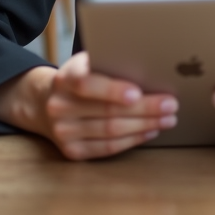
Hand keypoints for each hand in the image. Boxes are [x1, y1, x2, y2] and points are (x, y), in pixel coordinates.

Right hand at [0, 52, 177, 160]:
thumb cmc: (79, 78)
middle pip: (107, 111)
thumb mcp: (85, 63)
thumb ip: (108, 63)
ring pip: (111, 131)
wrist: (44, 102)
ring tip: (168, 118)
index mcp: (64, 79)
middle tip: (170, 104)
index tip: (137, 92)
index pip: (86, 83)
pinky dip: (133, 140)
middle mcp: (59, 106)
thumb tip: (151, 65)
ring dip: (145, 125)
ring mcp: (63, 132)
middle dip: (145, 109)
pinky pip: (107, 148)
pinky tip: (150, 131)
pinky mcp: (72, 151)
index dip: (112, 89)